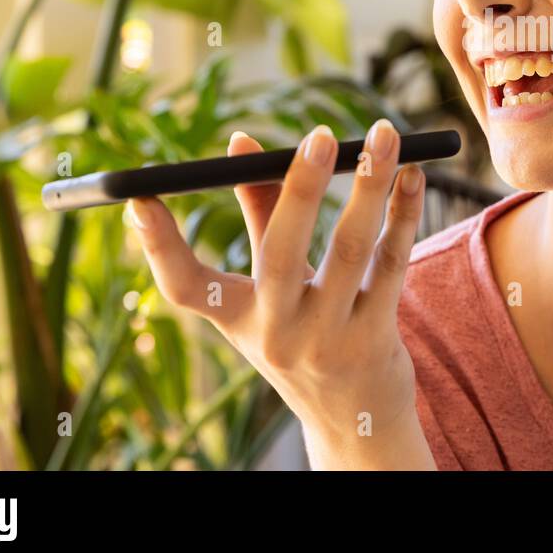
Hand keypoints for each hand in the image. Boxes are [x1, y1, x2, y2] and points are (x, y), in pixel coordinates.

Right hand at [125, 119, 435, 468]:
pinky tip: (413, 176)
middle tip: (318, 135)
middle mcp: (276, 333)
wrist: (355, 418)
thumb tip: (242, 142)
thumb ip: (261, 212)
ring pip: (350, 250)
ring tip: (384, 134)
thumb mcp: (272, 287)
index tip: (138, 198)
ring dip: (370, 185)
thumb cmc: (306, 330)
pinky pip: (392, 264)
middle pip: (281, 254)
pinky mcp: (375, 338)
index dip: (158, 246)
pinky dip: (403, 215)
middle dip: (300, 189)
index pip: (186, 286)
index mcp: (239, 318)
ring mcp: (327, 340)